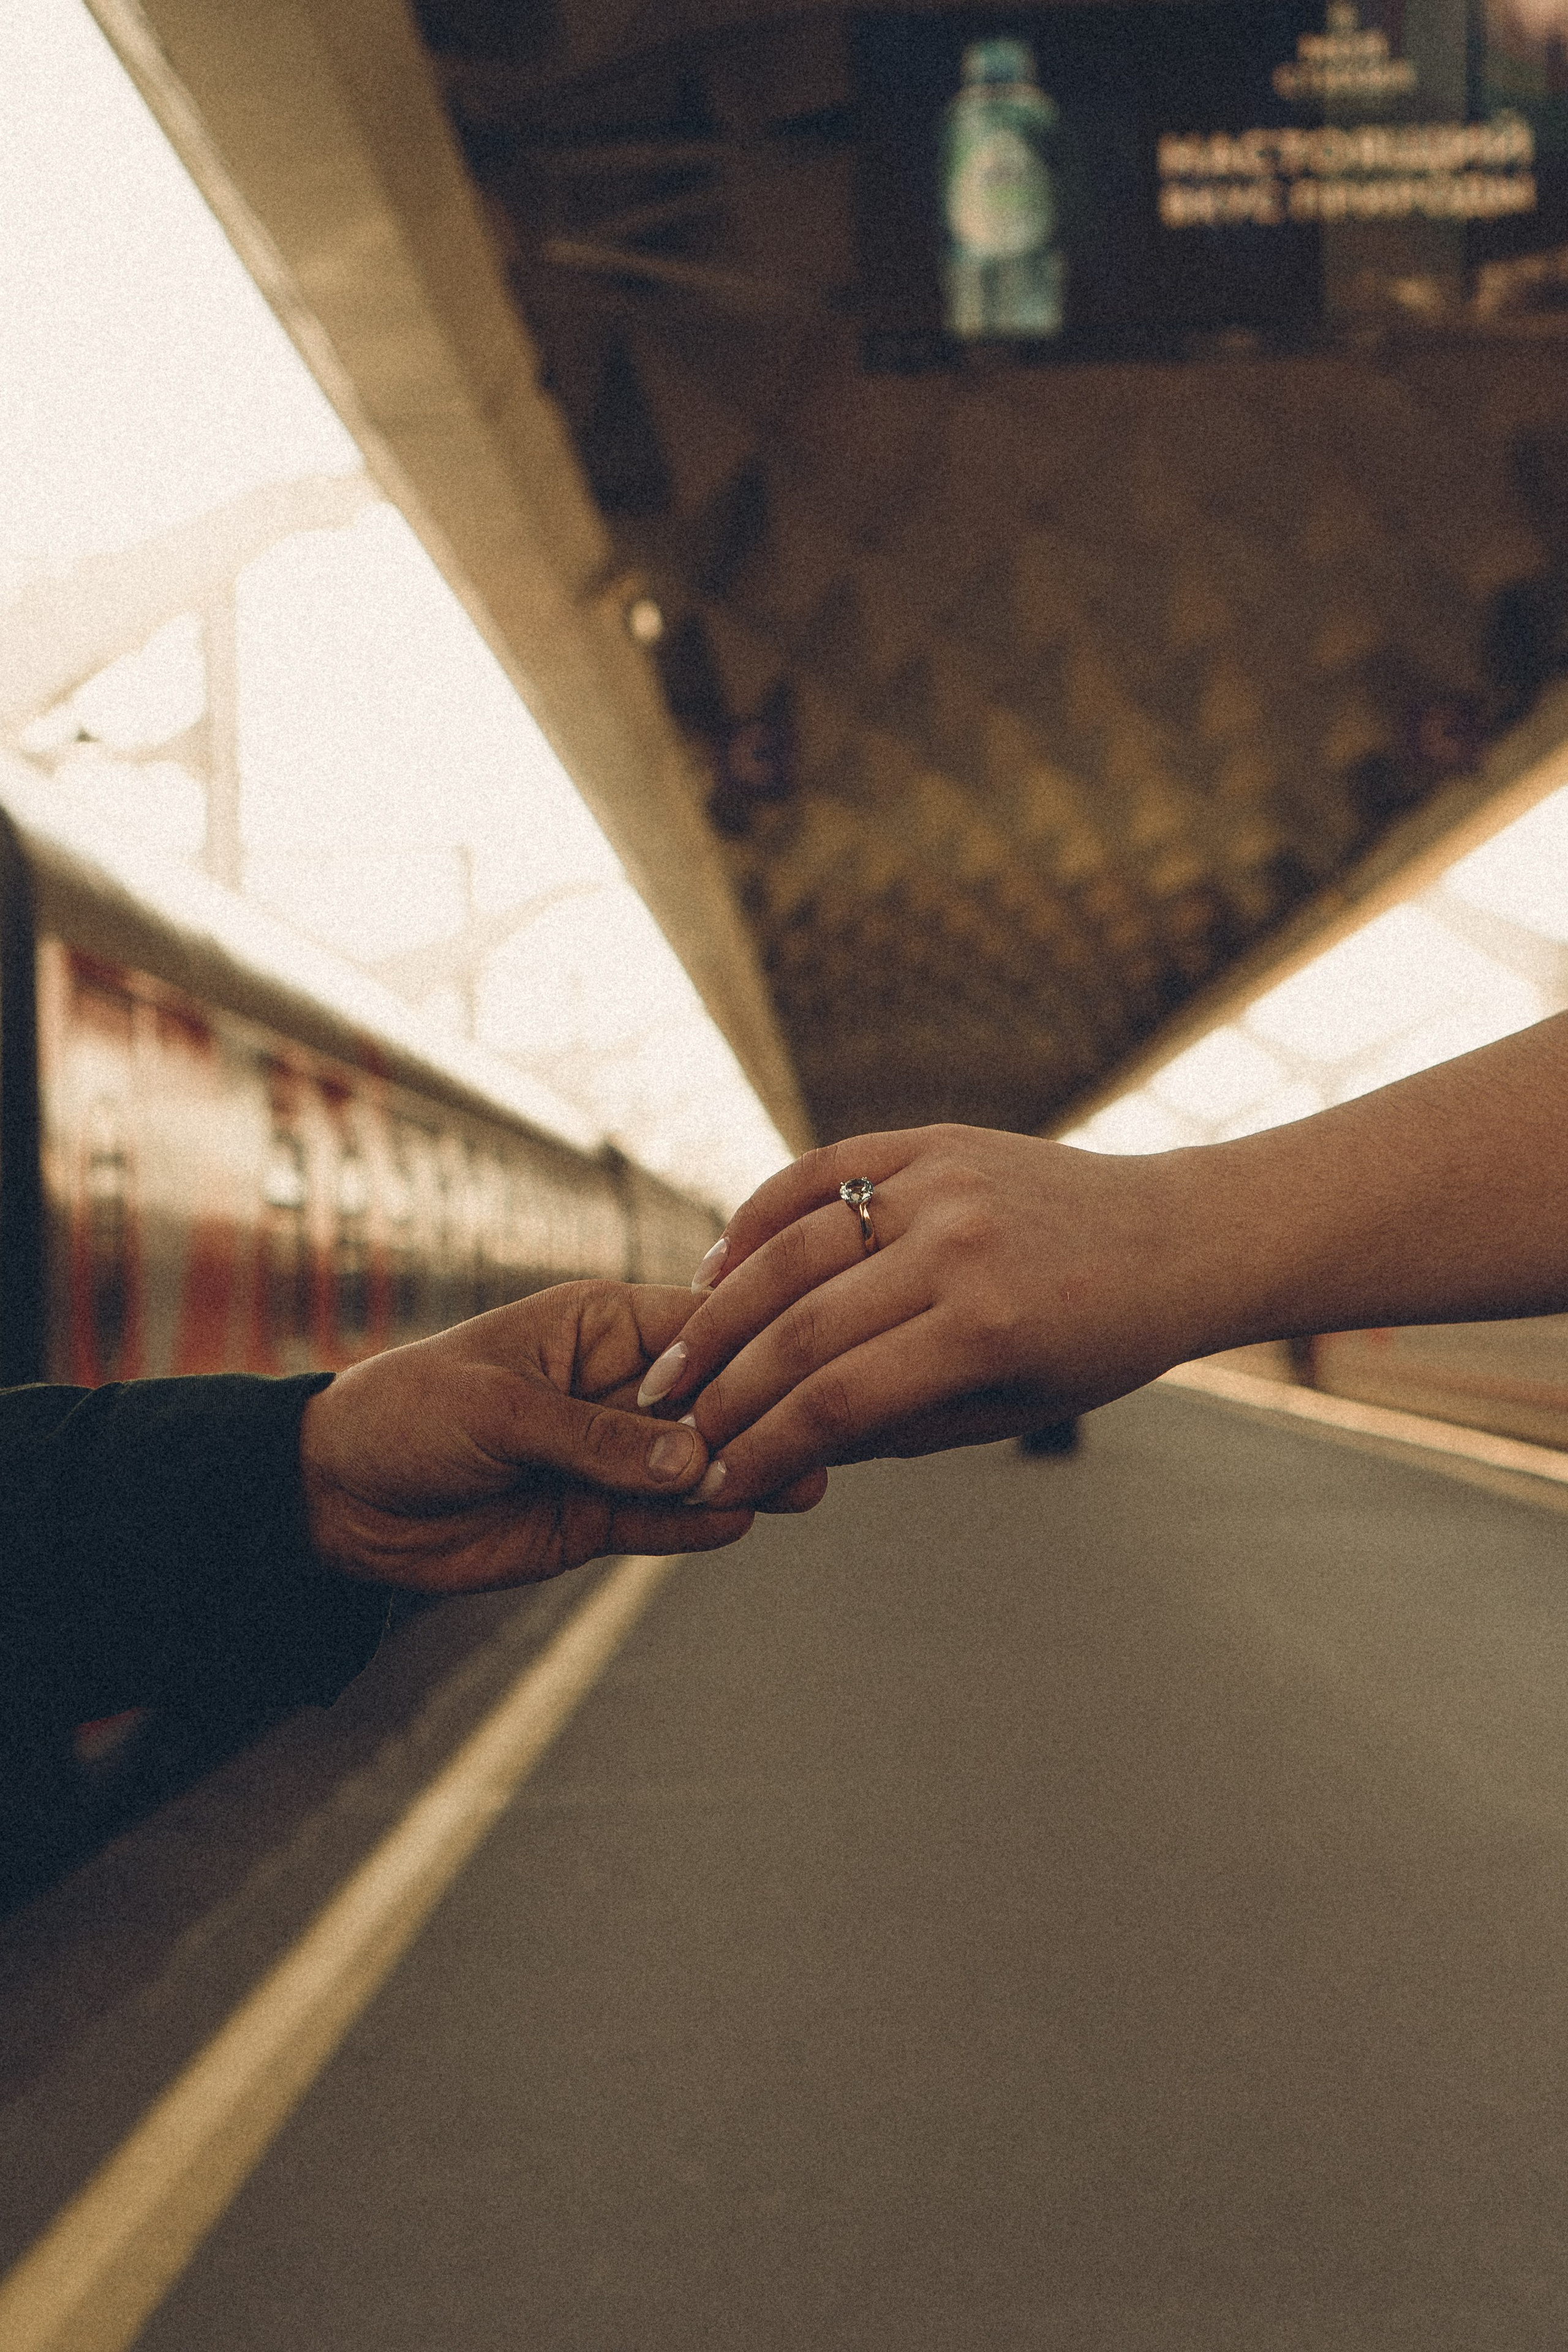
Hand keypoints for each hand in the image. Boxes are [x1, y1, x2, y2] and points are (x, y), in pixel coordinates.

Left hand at [299, 1280, 762, 1591]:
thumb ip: (597, 1439)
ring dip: (743, 1472)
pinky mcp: (595, 1518)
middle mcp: (617, 1386)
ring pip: (694, 1464)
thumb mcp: (499, 1411)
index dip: (753, 1342)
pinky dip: (699, 1523)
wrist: (334, 1498)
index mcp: (598, 1325)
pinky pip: (661, 1520)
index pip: (697, 1324)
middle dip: (759, 1415)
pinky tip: (743, 1518)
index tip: (807, 1363)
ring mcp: (610, 1456)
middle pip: (710, 1397)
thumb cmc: (407, 1415)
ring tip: (804, 1481)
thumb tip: (693, 1459)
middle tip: (821, 1438)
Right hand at [660, 1127, 1203, 1501]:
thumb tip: (781, 1450)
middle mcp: (957, 1246)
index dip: (763, 1450)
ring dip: (720, 1312)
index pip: (838, 1402)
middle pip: (802, 1329)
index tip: (715, 1483)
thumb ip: (895, 1429)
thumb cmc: (1097, 1344)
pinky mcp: (933, 1137)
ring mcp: (941, 1182)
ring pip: (792, 1248)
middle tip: (673, 1430)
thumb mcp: (1008, 1409)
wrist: (1175, 1236)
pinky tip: (718, 1267)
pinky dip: (758, 1216)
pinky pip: (818, 1172)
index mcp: (986, 1331)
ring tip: (676, 1362)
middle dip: (725, 1392)